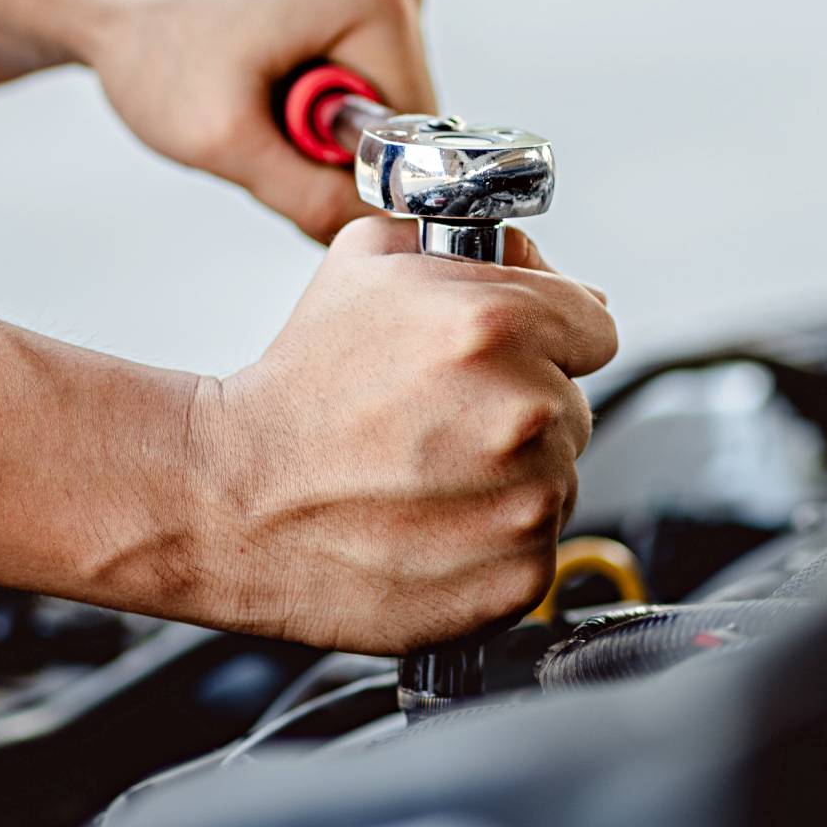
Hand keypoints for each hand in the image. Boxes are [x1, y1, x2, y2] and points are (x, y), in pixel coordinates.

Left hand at [0, 0, 434, 240]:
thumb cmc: (148, 38)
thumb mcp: (223, 140)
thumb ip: (307, 199)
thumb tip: (372, 235)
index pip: (417, 132)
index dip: (352, 169)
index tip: (276, 149)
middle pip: (396, 114)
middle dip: (327, 142)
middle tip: (250, 121)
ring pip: (370, 97)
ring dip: (311, 119)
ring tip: (241, 87)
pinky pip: (349, 69)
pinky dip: (303, 90)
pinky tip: (248, 68)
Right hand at [168, 218, 617, 652]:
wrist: (232, 498)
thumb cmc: (298, 386)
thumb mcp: (369, 262)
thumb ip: (479, 248)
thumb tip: (540, 266)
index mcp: (497, 325)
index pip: (594, 326)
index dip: (546, 336)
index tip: (499, 357)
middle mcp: (524, 414)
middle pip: (574, 404)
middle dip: (521, 406)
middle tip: (440, 421)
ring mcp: (525, 504)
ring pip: (559, 478)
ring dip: (511, 476)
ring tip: (426, 475)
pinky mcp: (516, 579)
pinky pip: (538, 548)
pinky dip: (496, 543)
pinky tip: (430, 524)